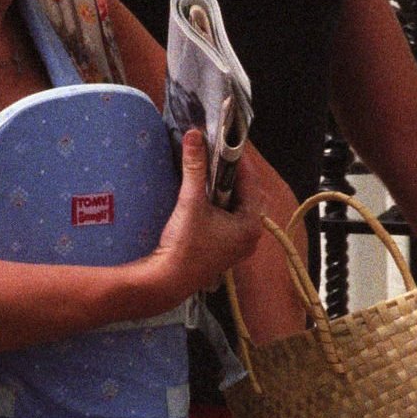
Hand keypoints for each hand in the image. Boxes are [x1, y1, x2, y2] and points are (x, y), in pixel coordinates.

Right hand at [153, 129, 261, 297]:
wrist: (165, 282)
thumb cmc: (185, 247)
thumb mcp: (191, 202)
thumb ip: (194, 167)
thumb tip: (194, 135)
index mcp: (251, 225)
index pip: (251, 183)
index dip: (239, 161)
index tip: (227, 143)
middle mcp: (249, 236)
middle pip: (243, 193)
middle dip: (228, 173)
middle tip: (215, 153)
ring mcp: (235, 244)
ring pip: (232, 205)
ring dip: (220, 187)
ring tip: (206, 167)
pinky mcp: (221, 247)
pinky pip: (223, 216)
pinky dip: (214, 202)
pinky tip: (200, 192)